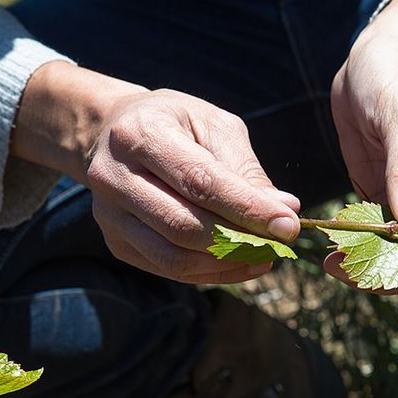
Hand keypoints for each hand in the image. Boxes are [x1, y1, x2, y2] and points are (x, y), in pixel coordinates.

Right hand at [11, 63, 299, 283]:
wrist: (113, 132)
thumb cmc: (176, 125)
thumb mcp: (213, 126)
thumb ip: (245, 169)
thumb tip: (284, 210)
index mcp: (140, 134)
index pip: (199, 182)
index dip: (246, 208)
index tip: (289, 225)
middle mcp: (113, 176)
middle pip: (183, 225)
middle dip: (240, 240)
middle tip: (282, 243)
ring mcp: (109, 215)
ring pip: (174, 257)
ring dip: (228, 264)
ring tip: (266, 256)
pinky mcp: (115, 242)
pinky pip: (168, 269)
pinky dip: (210, 273)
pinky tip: (240, 263)